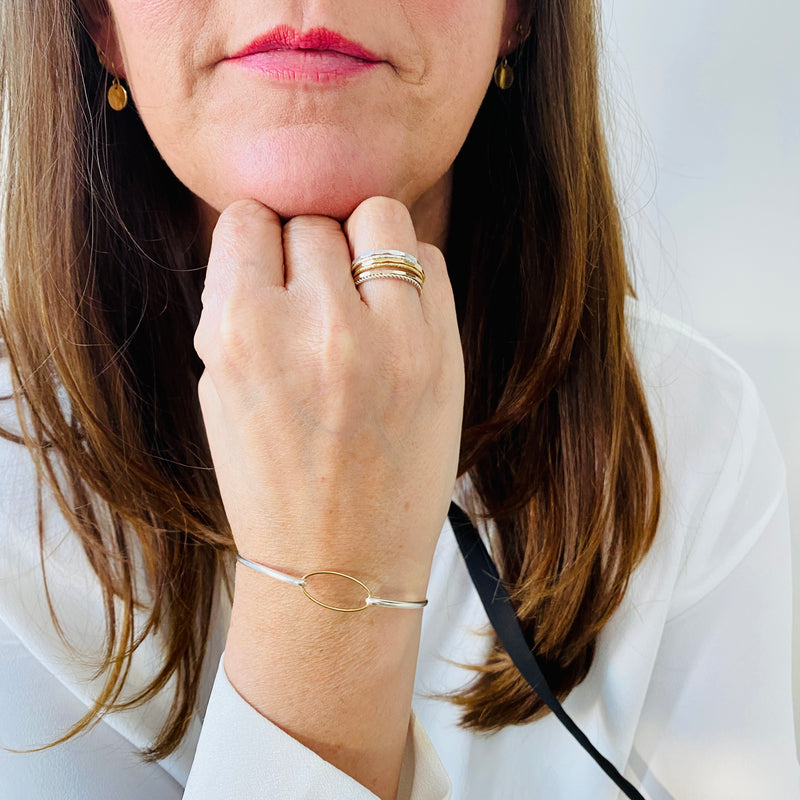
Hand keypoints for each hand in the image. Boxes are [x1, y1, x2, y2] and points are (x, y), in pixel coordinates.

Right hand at [194, 196, 463, 598]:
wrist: (341, 564)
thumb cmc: (272, 482)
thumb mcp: (220, 391)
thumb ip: (239, 306)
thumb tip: (271, 237)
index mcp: (242, 334)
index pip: (248, 218)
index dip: (256, 243)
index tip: (268, 270)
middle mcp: (316, 327)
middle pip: (314, 219)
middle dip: (309, 252)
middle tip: (314, 303)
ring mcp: (389, 339)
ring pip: (378, 217)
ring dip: (363, 246)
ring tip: (357, 298)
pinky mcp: (443, 354)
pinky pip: (429, 258)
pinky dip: (408, 274)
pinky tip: (393, 317)